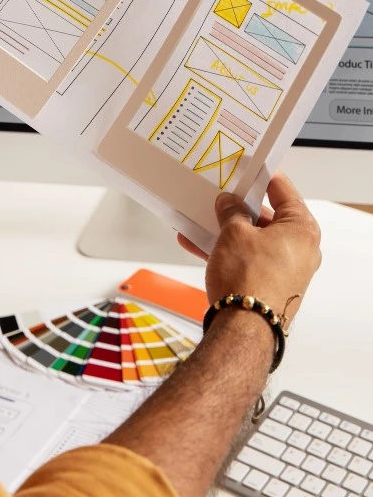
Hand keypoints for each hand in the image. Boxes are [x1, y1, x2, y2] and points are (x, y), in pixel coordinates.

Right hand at [178, 173, 320, 322]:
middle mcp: (299, 249)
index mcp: (301, 229)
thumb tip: (229, 202)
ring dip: (225, 229)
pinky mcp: (268, 283)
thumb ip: (231, 212)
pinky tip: (196, 243)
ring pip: (252, 238)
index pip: (282, 189)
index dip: (261, 176)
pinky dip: (225, 249)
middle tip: (218, 194)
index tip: (245, 167)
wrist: (243, 329)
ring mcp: (284, 268)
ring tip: (200, 218)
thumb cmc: (248, 279)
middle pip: (266, 216)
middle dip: (237, 206)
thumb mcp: (234, 232)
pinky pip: (245, 257)